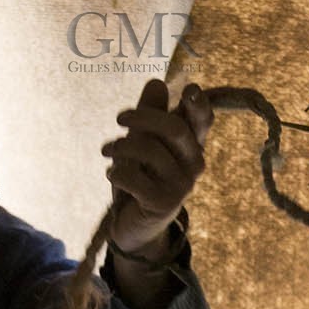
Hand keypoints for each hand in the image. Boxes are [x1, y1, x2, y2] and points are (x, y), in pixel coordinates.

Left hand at [101, 79, 213, 256]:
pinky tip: (112, 175)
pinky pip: (134, 177)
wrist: (136, 226)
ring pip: (151, 151)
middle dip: (143, 118)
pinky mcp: (163, 203)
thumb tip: (156, 82)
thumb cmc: (142, 178)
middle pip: (175, 129)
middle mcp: (194, 164)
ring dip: (121, 146)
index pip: (203, 121)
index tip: (189, 89)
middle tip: (119, 118)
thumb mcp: (143, 143)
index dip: (199, 104)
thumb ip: (150, 114)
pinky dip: (117, 172)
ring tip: (106, 150)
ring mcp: (182, 185)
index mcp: (192, 145)